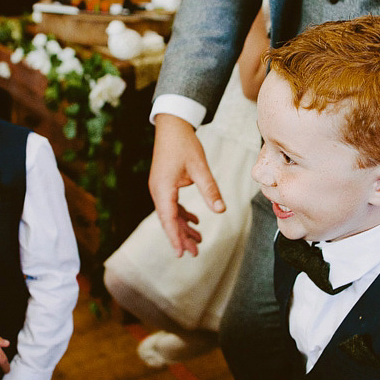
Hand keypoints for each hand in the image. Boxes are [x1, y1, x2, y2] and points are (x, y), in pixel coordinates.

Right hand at [148, 114, 224, 256]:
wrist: (171, 126)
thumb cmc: (184, 144)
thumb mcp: (199, 167)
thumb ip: (210, 189)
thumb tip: (221, 211)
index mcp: (163, 188)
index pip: (169, 219)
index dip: (176, 237)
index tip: (182, 253)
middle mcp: (158, 191)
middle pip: (169, 221)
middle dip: (181, 237)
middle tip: (194, 253)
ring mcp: (160, 188)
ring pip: (171, 215)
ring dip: (183, 228)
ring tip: (198, 240)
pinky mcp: (165, 185)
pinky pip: (172, 206)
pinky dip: (183, 215)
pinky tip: (195, 222)